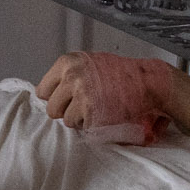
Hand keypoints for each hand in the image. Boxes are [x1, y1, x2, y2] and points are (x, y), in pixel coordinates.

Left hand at [34, 52, 175, 135]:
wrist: (147, 82)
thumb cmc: (119, 74)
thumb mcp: (88, 64)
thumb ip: (67, 75)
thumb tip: (46, 93)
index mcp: (67, 63)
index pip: (42, 90)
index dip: (55, 97)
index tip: (67, 98)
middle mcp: (71, 77)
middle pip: (51, 108)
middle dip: (65, 111)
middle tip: (83, 106)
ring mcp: (81, 96)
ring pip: (66, 120)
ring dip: (79, 119)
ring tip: (96, 108)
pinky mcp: (92, 113)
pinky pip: (81, 127)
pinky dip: (91, 125)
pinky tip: (104, 114)